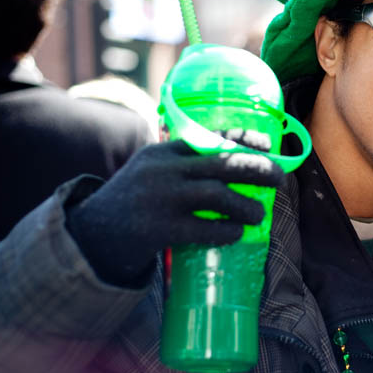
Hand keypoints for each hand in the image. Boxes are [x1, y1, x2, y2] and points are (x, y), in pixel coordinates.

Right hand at [66, 129, 283, 283]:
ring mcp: (160, 199)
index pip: (210, 137)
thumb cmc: (135, 202)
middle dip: (257, 167)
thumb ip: (184, 165)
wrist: (93, 234)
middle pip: (221, 162)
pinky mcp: (159, 229)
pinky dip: (225, 230)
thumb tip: (237, 165)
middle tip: (279, 178)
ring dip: (245, 204)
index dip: (244, 139)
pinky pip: (202, 228)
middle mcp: (163, 170)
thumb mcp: (152, 171)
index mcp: (163, 152)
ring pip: (216, 194)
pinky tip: (236, 233)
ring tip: (259, 214)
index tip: (269, 145)